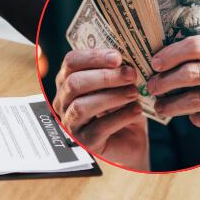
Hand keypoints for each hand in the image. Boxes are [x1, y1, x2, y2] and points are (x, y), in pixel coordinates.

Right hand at [53, 49, 147, 169]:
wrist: (130, 140)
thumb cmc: (121, 107)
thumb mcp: (118, 84)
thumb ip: (115, 70)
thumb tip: (124, 57)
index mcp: (67, 80)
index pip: (71, 62)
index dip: (93, 57)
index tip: (118, 57)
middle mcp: (63, 101)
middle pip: (74, 83)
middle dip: (104, 77)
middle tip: (130, 74)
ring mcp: (71, 123)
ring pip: (82, 106)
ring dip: (112, 97)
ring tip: (134, 92)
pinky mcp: (85, 142)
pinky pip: (99, 128)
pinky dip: (120, 117)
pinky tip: (136, 110)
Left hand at [149, 35, 199, 134]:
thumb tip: (164, 57)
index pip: (196, 46)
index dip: (170, 54)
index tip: (154, 63)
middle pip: (193, 73)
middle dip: (165, 81)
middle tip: (151, 86)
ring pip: (197, 100)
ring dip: (172, 104)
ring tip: (159, 106)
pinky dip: (194, 117)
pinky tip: (188, 115)